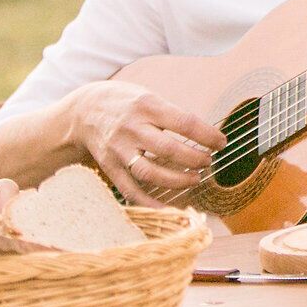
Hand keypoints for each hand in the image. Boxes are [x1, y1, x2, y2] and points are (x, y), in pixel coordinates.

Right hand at [63, 80, 224, 205]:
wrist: (84, 110)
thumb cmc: (128, 104)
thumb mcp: (150, 98)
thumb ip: (173, 116)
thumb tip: (207, 136)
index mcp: (148, 106)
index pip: (185, 123)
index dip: (208, 136)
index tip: (222, 143)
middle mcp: (132, 128)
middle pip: (168, 149)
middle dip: (194, 159)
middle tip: (208, 162)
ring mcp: (118, 149)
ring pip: (149, 172)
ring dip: (177, 180)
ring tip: (195, 179)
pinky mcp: (109, 166)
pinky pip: (129, 188)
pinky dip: (148, 201)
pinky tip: (167, 208)